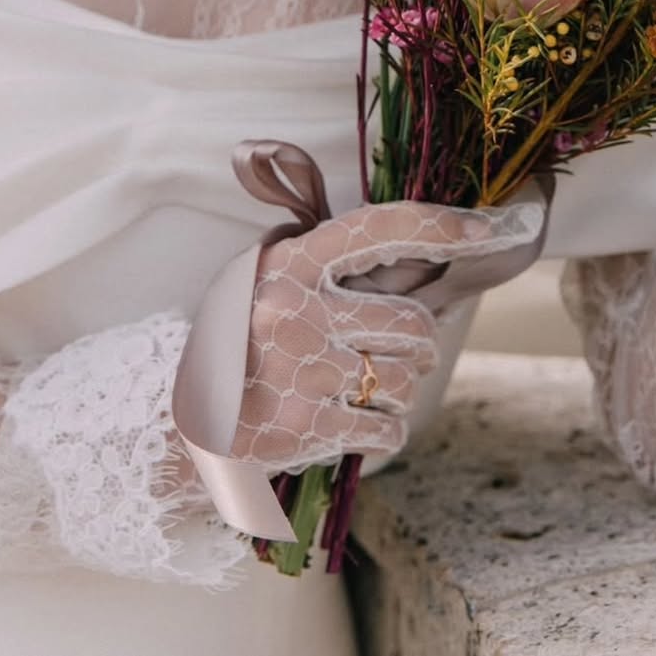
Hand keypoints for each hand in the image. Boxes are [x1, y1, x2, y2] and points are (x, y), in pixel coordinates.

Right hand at [231, 196, 542, 473]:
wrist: (173, 422)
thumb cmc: (235, 344)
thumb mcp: (266, 284)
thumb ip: (327, 269)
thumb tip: (418, 263)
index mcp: (289, 264)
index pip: (378, 228)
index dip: (438, 226)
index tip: (482, 230)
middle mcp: (295, 309)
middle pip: (410, 320)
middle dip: (421, 341)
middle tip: (406, 349)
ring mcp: (301, 370)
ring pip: (405, 376)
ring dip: (403, 387)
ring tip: (371, 388)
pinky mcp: (306, 427)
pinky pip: (386, 426)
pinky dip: (387, 429)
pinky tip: (361, 424)